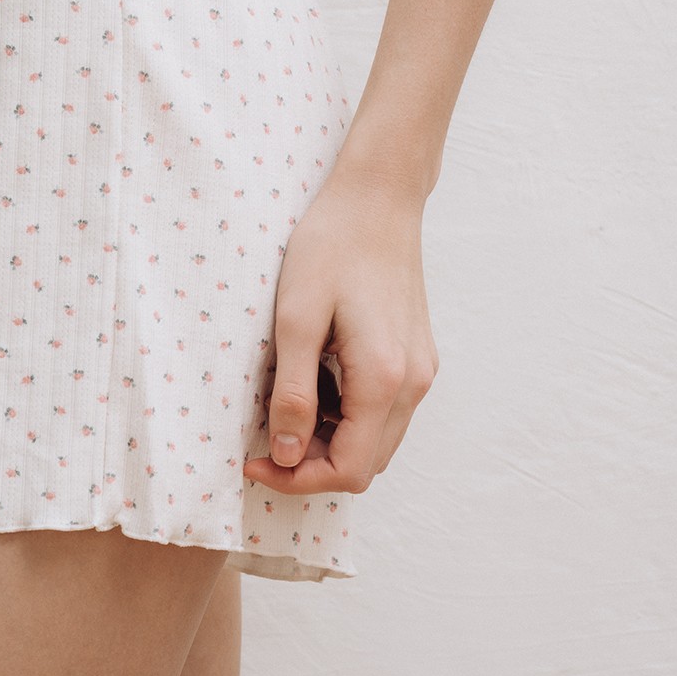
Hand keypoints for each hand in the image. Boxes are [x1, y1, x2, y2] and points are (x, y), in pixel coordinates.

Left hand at [242, 161, 438, 495]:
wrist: (377, 198)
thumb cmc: (331, 247)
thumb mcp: (296, 319)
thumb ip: (293, 393)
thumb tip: (287, 455)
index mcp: (384, 379)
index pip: (349, 470)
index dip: (298, 478)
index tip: (255, 461)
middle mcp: (414, 384)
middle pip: (367, 464)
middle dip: (312, 465)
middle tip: (265, 439)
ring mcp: (421, 370)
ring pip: (378, 440)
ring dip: (329, 441)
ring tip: (285, 405)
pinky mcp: (417, 355)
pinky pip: (386, 410)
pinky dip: (347, 415)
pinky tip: (315, 380)